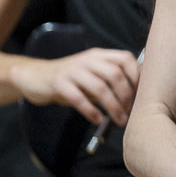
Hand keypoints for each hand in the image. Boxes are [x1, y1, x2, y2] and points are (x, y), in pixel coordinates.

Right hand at [11, 48, 140, 125]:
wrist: (35, 77)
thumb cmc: (69, 80)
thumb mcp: (91, 75)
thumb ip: (109, 82)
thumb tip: (135, 98)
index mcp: (98, 55)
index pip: (125, 58)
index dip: (136, 76)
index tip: (141, 94)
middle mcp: (87, 59)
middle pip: (115, 74)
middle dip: (126, 96)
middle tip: (130, 113)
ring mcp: (72, 70)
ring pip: (99, 87)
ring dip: (112, 107)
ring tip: (119, 121)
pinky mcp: (58, 82)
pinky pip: (78, 98)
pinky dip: (91, 111)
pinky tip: (98, 120)